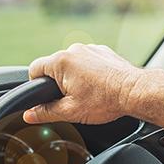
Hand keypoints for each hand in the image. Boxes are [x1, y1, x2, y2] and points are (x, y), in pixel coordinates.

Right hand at [25, 43, 145, 124]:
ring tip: (87, 94)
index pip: (34, 69)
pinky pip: (87, 61)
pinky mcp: (102, 51)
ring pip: (72, 64)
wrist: (134, 91)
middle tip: (70, 100)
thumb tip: (29, 115)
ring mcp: (90, 48)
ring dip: (74, 77)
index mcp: (61, 62)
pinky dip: (89, 72)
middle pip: (54, 67)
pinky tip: (98, 87)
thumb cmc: (105, 101)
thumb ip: (45, 113)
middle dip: (58, 84)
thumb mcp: (70, 112)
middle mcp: (74, 50)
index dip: (35, 85)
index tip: (44, 97)